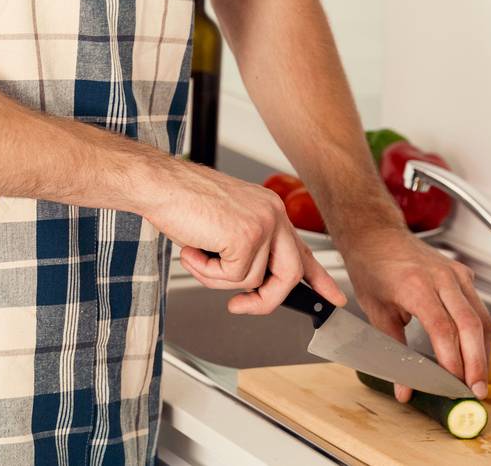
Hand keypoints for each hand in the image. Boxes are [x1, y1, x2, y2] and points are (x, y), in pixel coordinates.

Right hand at [146, 156, 346, 314]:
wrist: (158, 183)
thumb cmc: (180, 200)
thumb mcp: (224, 224)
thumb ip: (246, 249)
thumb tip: (252, 283)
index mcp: (269, 209)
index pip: (301, 249)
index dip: (318, 278)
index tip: (333, 297)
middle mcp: (273, 214)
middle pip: (289, 274)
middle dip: (264, 299)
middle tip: (239, 306)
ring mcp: (263, 224)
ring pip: (252, 279)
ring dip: (216, 277)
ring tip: (195, 252)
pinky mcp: (246, 236)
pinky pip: (232, 277)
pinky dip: (206, 272)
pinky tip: (192, 248)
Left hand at [339, 224, 490, 400]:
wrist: (376, 233)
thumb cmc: (371, 267)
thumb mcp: (375, 310)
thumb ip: (394, 350)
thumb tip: (404, 390)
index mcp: (415, 284)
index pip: (443, 328)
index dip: (452, 359)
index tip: (453, 384)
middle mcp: (441, 277)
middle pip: (470, 324)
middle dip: (477, 362)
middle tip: (475, 391)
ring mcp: (455, 274)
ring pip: (482, 318)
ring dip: (484, 351)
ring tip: (478, 379)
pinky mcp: (463, 274)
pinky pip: (479, 307)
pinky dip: (481, 333)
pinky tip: (476, 353)